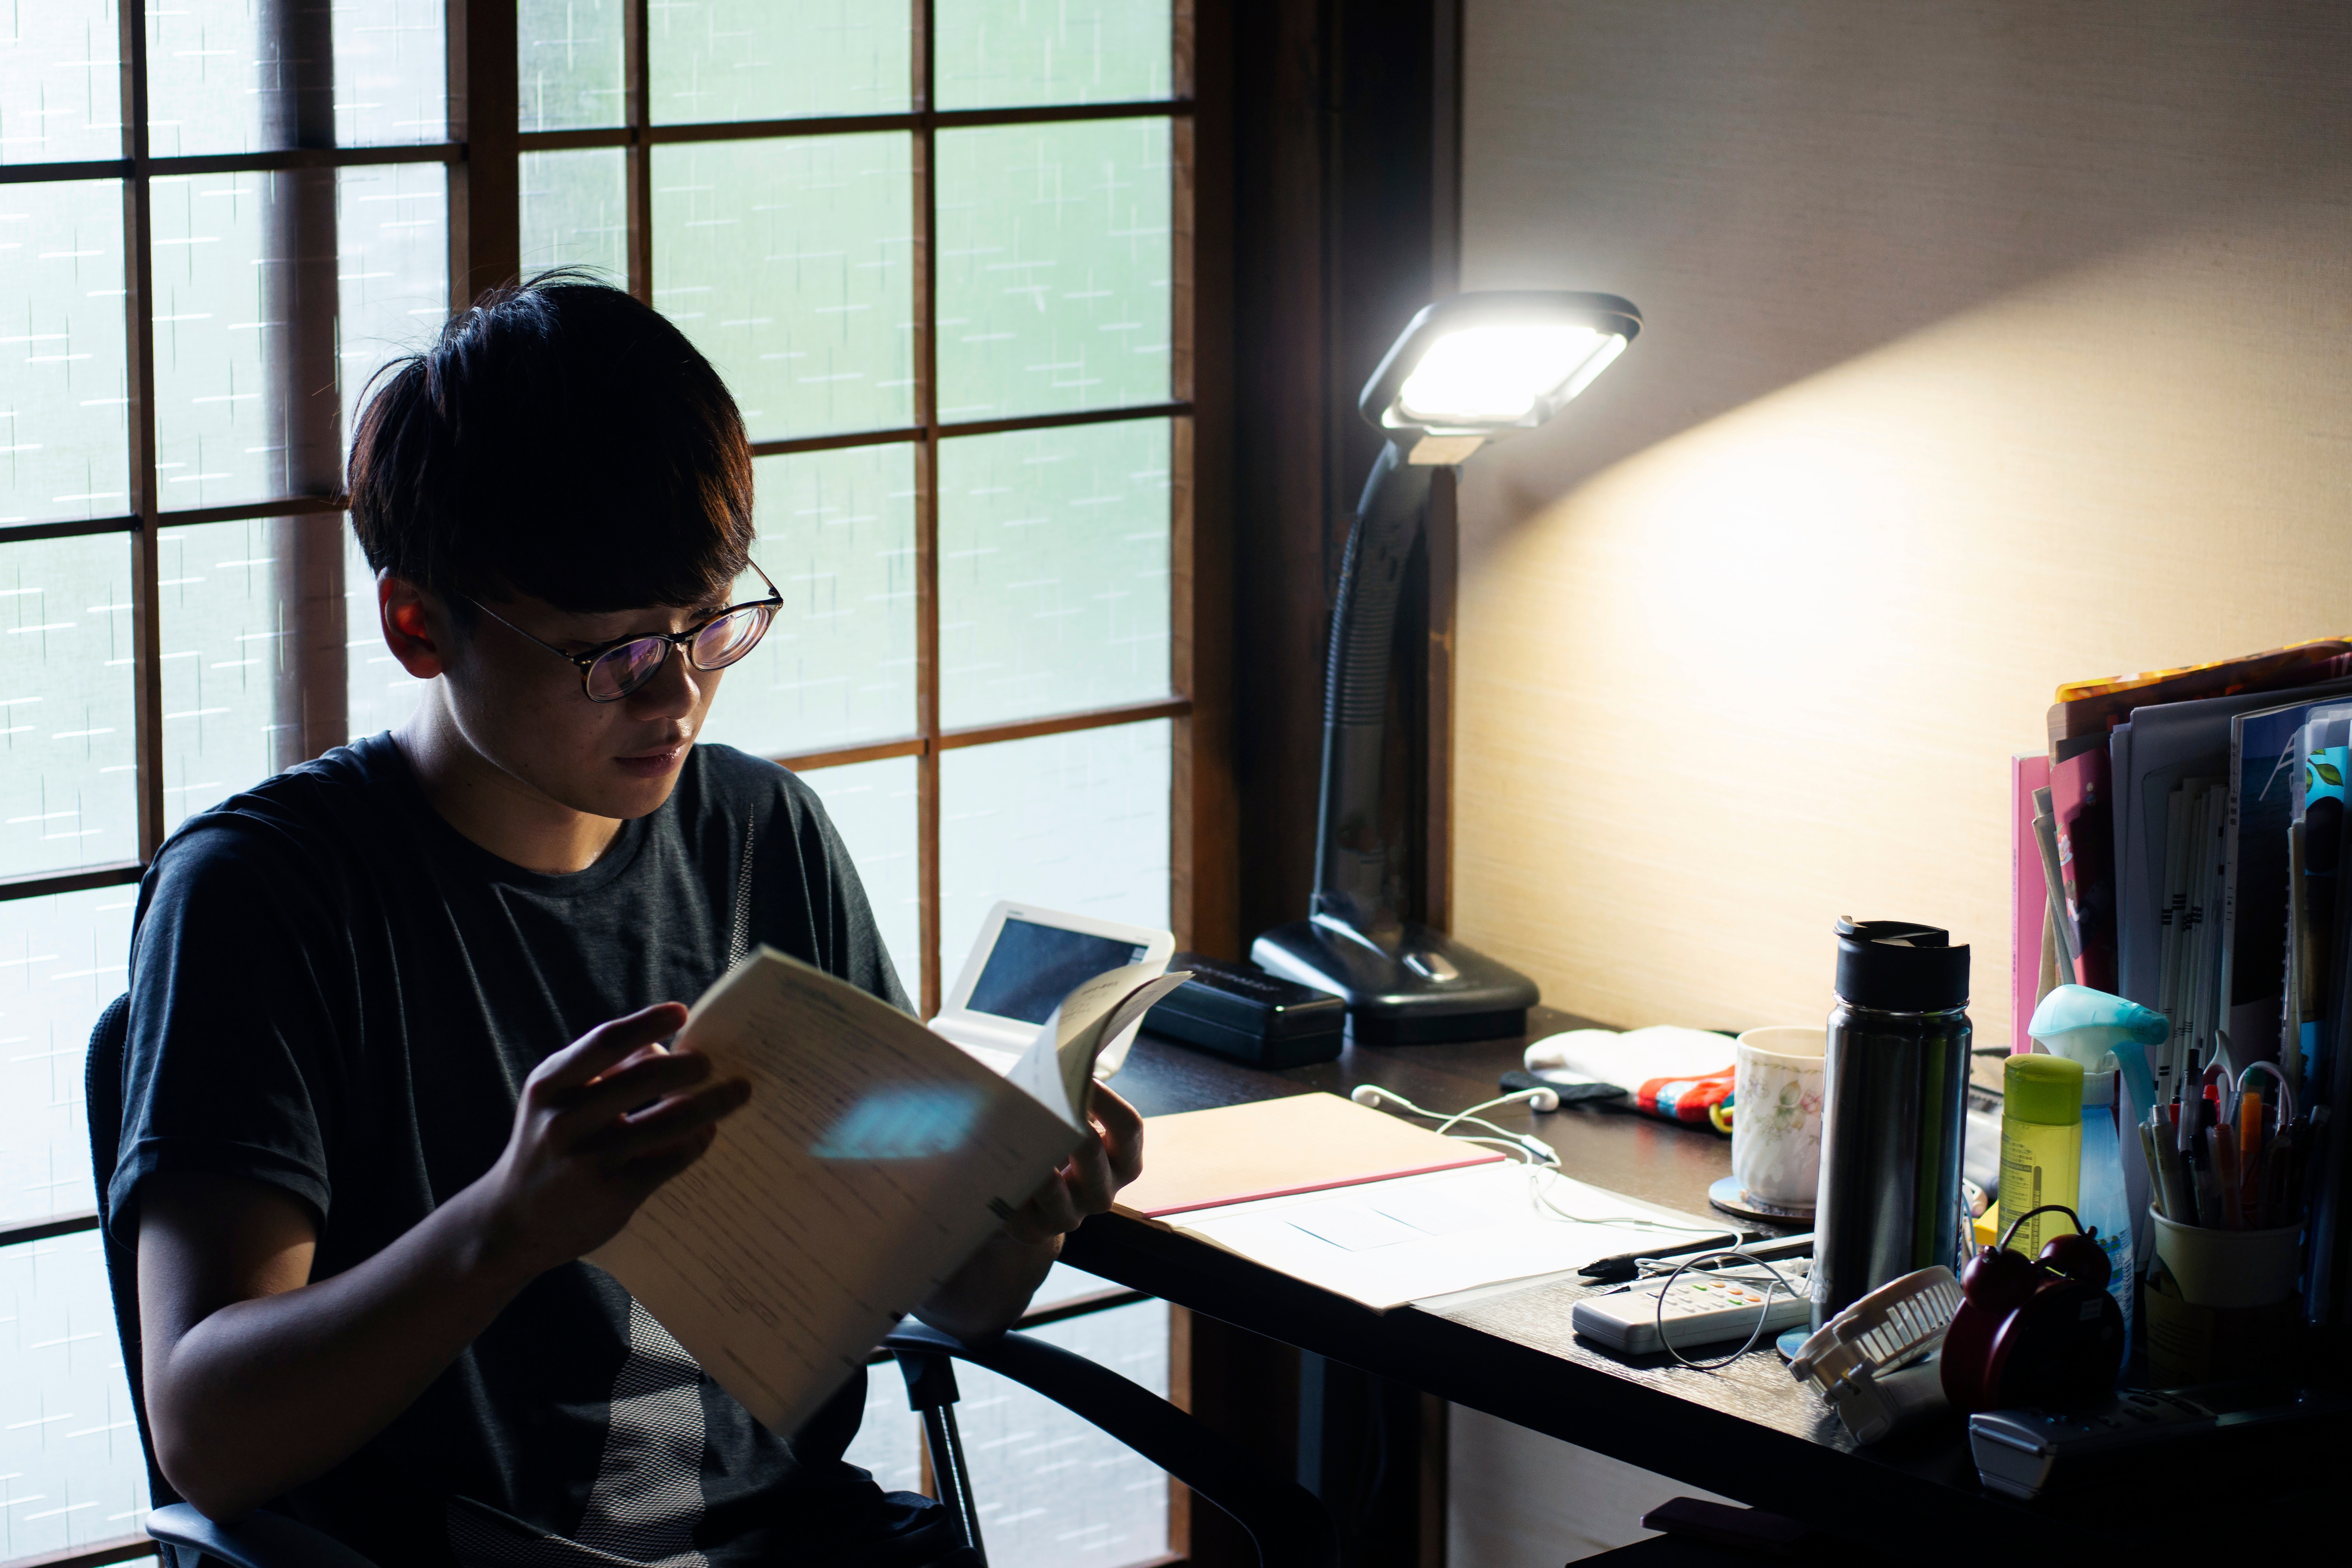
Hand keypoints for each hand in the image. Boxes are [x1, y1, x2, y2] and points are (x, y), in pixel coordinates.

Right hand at [476, 1003, 750, 1273]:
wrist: (513, 1222)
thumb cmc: (548, 1145)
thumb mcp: (558, 1099)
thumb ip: (601, 1070)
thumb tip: (662, 1044)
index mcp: (550, 1085)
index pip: (606, 1042)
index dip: (648, 1022)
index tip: (681, 1012)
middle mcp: (565, 1120)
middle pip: (648, 1076)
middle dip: (691, 1066)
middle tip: (710, 1064)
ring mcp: (590, 1159)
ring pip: (671, 1120)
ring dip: (713, 1103)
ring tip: (736, 1092)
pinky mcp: (614, 1193)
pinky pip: (672, 1158)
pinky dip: (697, 1141)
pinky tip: (706, 1133)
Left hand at [1001, 1083, 1143, 1244]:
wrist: (1030, 1204)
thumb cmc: (1053, 1146)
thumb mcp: (1069, 1125)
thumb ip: (1068, 1100)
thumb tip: (1050, 1065)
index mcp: (1122, 1160)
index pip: (1129, 1128)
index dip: (1108, 1099)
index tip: (1082, 1075)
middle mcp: (1102, 1192)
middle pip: (1093, 1153)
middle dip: (1068, 1123)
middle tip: (1044, 1101)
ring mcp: (1070, 1216)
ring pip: (1054, 1189)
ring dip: (1032, 1159)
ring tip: (1013, 1132)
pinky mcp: (1034, 1230)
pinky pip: (1018, 1208)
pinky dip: (1004, 1182)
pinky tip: (991, 1162)